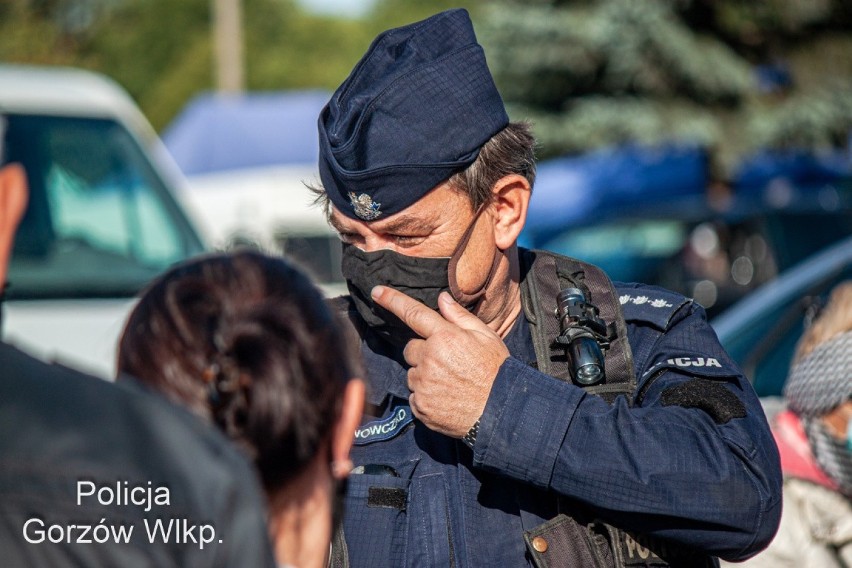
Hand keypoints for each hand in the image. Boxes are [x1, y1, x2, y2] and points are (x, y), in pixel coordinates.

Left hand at [371, 286, 509, 437]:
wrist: (501, 412)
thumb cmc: (496, 371)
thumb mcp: (486, 337)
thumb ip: (460, 317)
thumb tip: (441, 298)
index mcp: (445, 337)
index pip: (413, 313)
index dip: (392, 300)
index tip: (376, 292)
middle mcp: (429, 358)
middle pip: (410, 348)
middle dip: (423, 352)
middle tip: (447, 363)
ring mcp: (423, 384)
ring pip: (412, 373)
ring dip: (424, 375)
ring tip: (450, 383)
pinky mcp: (420, 406)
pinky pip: (414, 395)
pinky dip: (426, 396)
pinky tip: (446, 398)